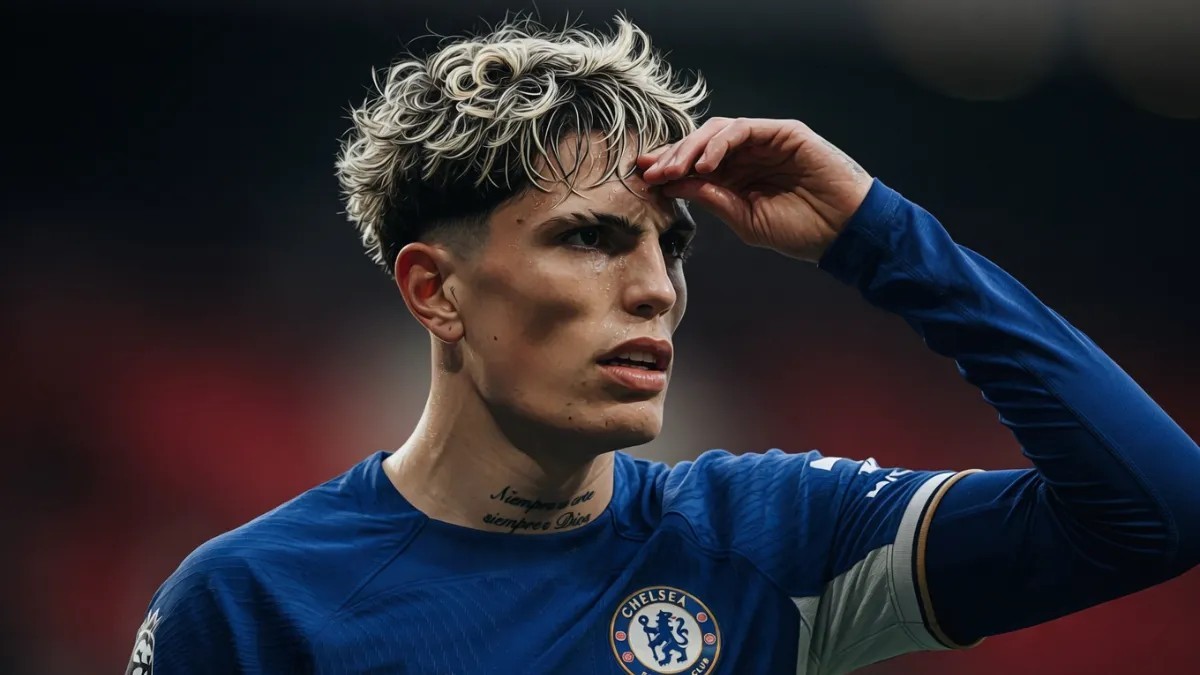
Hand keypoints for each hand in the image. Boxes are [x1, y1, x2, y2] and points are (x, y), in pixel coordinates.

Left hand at [637, 118, 872, 262]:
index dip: (668, 167)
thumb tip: (671, 184)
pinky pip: (742, 129)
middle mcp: (748, 155)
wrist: (843, 231)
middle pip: (700, 144)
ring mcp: (765, 141)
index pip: (695, 164)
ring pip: (716, 131)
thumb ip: (711, 198)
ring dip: (690, 149)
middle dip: (671, 156)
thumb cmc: (801, 230)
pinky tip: (705, 165)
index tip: (642, 177)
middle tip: (650, 171)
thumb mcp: (744, 219)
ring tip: (673, 170)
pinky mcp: (783, 133)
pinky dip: (719, 144)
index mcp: (738, 177)